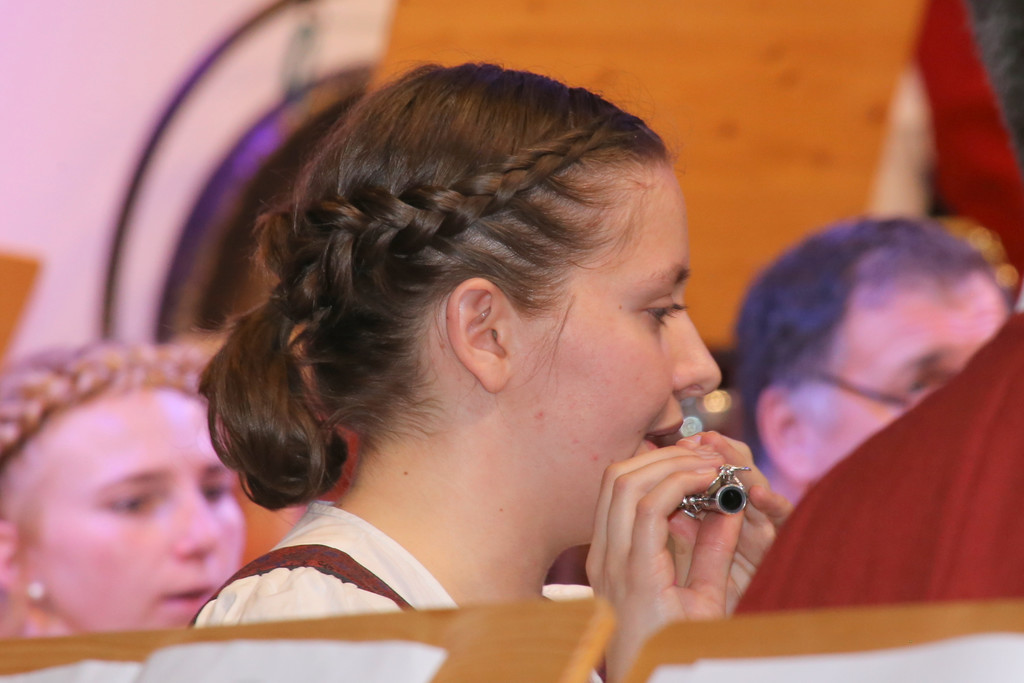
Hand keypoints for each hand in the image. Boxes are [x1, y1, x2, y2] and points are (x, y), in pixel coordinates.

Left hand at [587, 432, 791, 681]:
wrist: (636, 673)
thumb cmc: (676, 648)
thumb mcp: (707, 607)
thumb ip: (716, 554)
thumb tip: (730, 506)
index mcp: (637, 576)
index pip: (648, 505)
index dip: (682, 478)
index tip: (714, 472)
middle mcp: (608, 560)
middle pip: (622, 483)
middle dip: (667, 459)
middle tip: (705, 457)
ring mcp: (598, 554)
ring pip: (610, 484)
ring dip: (650, 463)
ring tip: (690, 461)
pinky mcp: (598, 552)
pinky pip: (610, 499)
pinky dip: (639, 479)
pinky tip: (670, 480)